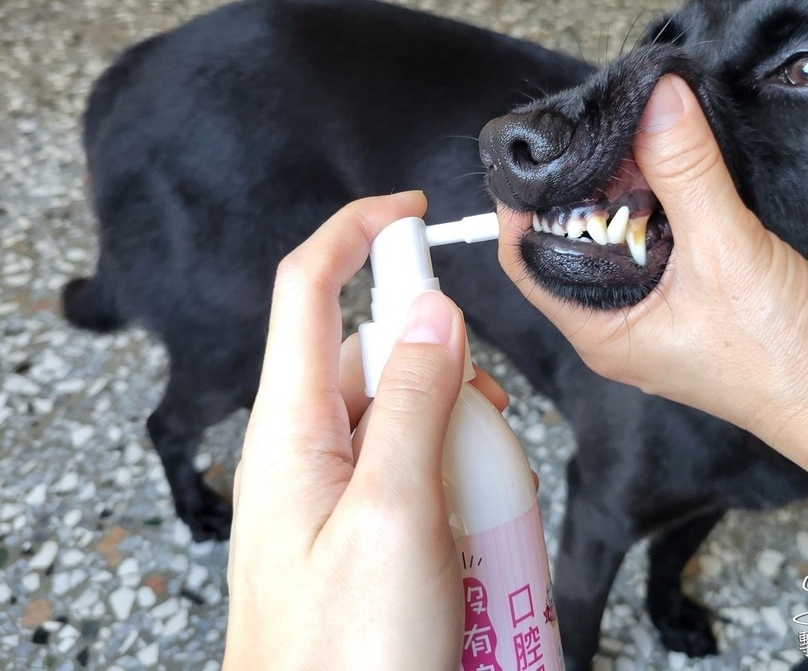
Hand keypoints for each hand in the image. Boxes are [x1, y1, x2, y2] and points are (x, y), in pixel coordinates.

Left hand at [223, 191, 505, 670]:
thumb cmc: (345, 657)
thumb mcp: (393, 515)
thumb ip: (412, 402)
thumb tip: (431, 310)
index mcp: (293, 428)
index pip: (309, 289)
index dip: (356, 233)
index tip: (412, 210)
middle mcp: (310, 450)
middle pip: (382, 356)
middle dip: (445, 375)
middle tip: (484, 435)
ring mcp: (339, 492)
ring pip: (413, 417)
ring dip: (462, 444)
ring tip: (481, 521)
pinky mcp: (368, 528)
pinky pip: (421, 474)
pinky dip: (459, 487)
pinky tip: (477, 544)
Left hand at [496, 75, 807, 480]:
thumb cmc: (784, 358)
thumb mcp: (726, 251)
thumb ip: (686, 172)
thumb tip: (655, 100)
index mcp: (599, 331)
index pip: (525, 258)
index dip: (521, 202)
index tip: (540, 148)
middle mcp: (617, 325)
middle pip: (569, 242)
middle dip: (580, 186)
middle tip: (598, 129)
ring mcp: (655, 315)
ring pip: (617, 241)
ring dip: (624, 192)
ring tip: (637, 137)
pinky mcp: (692, 302)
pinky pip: (659, 246)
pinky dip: (661, 206)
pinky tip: (676, 170)